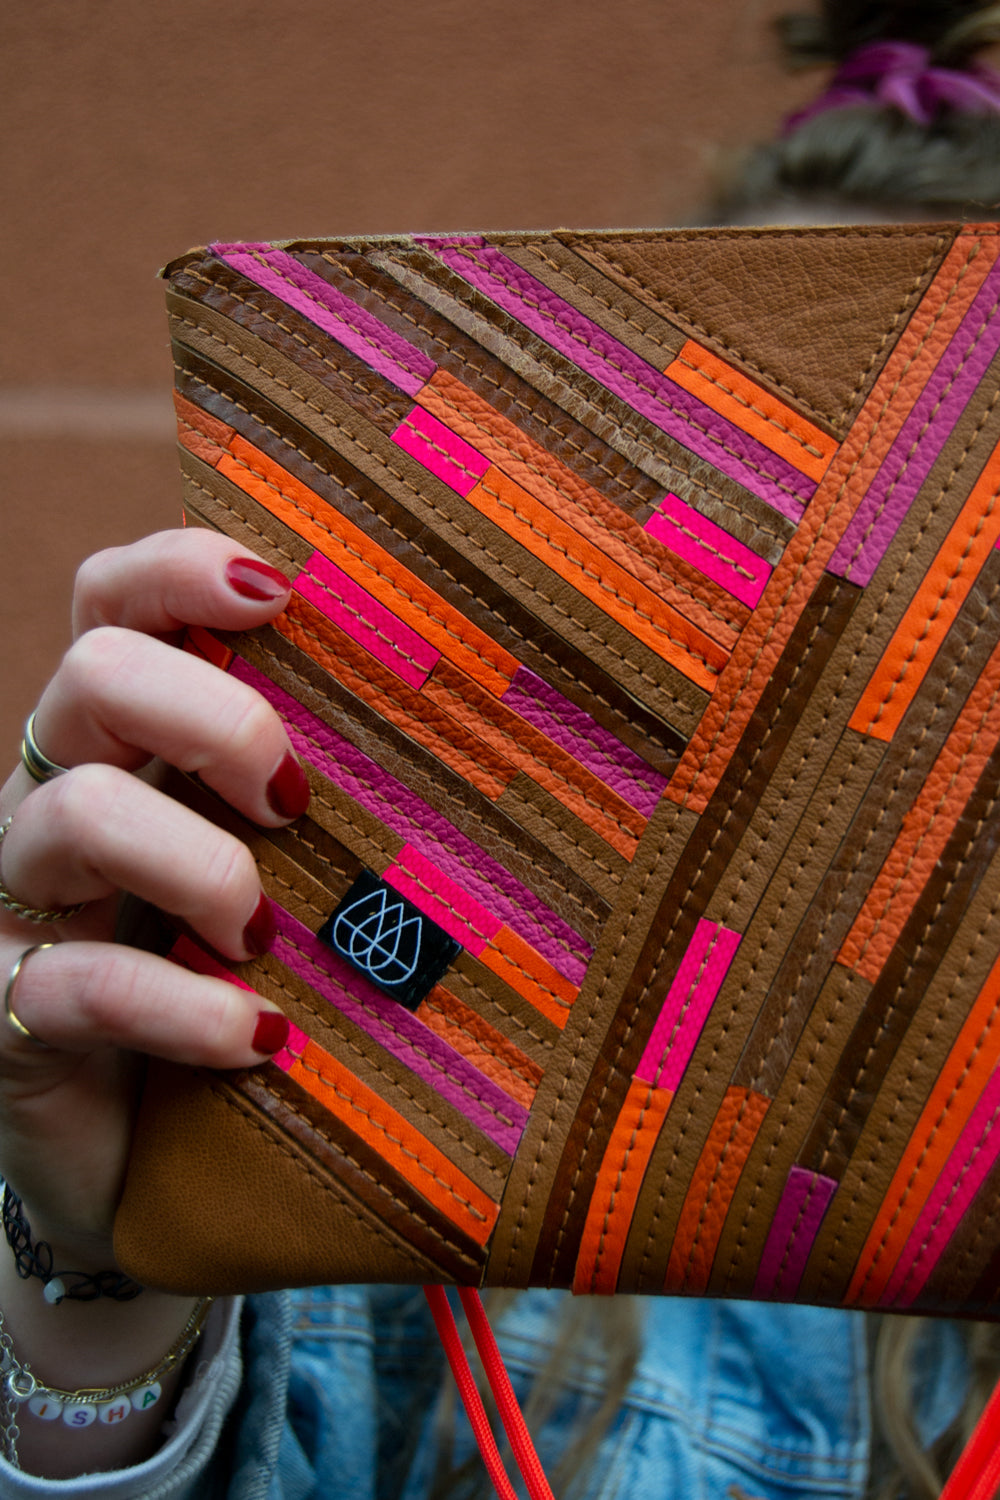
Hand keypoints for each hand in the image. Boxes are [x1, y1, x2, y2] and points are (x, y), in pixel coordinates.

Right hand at [0, 528, 307, 1269]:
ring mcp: (22, 899)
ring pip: (77, 814)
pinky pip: (78, 985)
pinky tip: (257, 1034)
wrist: (135, 1143)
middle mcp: (57, 792)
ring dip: (203, 865)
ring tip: (267, 933)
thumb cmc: (228, 969)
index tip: (277, 591)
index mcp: (123, 738)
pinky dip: (181, 1006)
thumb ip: (313, 790)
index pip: (113, 602)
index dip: (179, 569)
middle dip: (214, 716)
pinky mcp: (15, 1010)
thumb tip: (477, 731)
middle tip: (293, 800)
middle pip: (95, 671)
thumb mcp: (274, 860)